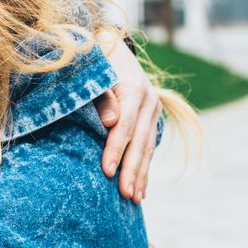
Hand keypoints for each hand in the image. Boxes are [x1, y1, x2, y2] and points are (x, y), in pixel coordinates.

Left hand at [95, 28, 161, 203]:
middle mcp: (149, 100)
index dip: (115, 149)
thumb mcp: (94, 74)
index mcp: (134, 89)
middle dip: (133, 170)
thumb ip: (100, 97)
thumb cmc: (94, 63)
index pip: (124, 125)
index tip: (107, 172)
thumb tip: (109, 122)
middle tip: (126, 196)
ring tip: (135, 200)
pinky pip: (149, 147)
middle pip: (140, 141)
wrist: (111, 47)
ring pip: (148, 147)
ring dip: (142, 175)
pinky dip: (144, 168)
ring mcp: (154, 110)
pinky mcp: (152, 119)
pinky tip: (141, 189)